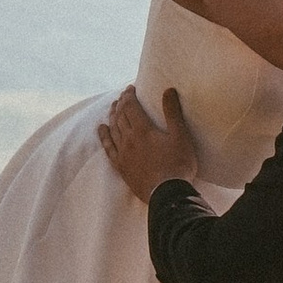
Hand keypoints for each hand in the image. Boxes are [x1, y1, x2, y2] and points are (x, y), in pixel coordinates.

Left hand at [99, 85, 199, 201]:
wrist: (167, 194)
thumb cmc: (178, 165)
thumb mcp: (180, 136)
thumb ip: (173, 113)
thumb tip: (168, 90)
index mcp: (143, 130)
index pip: (131, 107)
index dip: (129, 95)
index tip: (130, 88)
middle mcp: (129, 139)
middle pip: (120, 116)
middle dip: (121, 103)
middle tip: (123, 96)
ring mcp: (123, 153)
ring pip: (113, 129)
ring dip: (112, 116)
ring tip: (113, 107)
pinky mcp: (121, 166)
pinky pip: (108, 148)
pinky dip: (104, 136)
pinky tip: (101, 129)